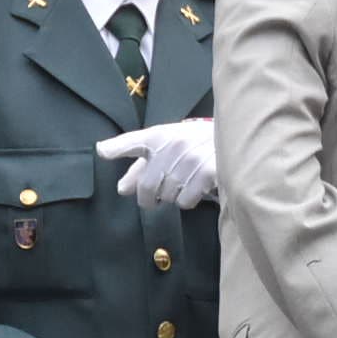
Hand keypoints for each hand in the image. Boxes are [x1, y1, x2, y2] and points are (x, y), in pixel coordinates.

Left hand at [96, 120, 219, 209]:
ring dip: (173, 197)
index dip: (116, 147)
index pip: (133, 142)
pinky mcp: (208, 172)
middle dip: (150, 197)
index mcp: (159, 137)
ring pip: (168, 195)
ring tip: (184, 184)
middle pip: (148, 187)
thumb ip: (140, 168)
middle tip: (158, 197)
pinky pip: (185, 200)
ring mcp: (191, 158)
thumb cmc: (192, 145)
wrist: (233, 138)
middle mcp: (173, 145)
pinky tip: (197, 188)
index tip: (103, 151)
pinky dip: (189, 200)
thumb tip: (122, 190)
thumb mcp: (166, 148)